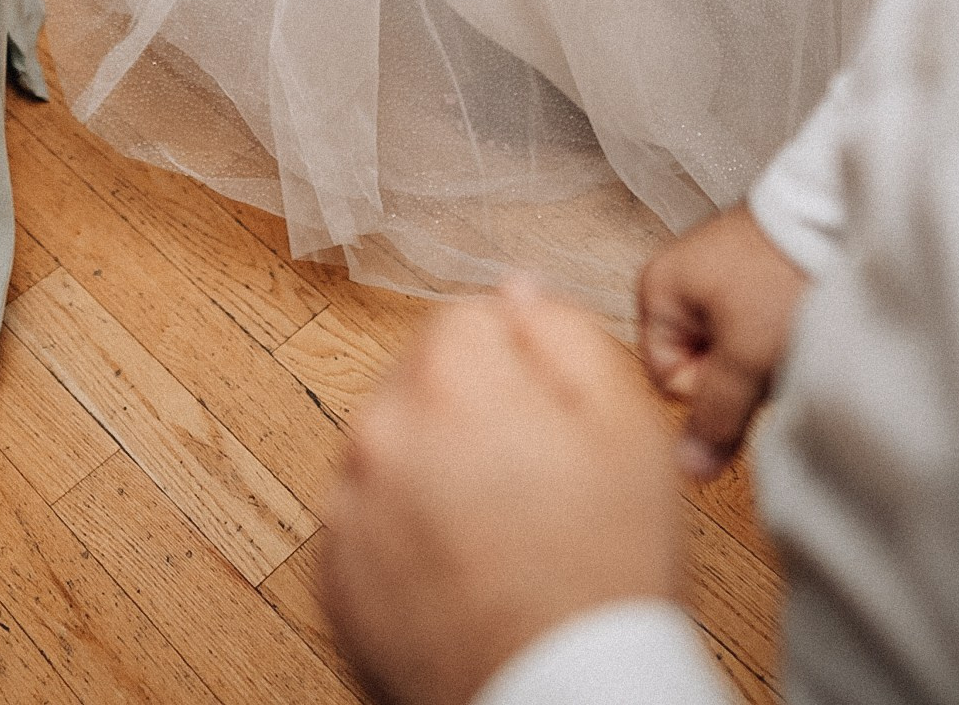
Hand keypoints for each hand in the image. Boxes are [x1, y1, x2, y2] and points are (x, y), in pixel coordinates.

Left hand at [320, 282, 684, 704]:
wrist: (567, 704)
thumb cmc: (605, 576)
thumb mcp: (626, 426)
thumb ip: (564, 331)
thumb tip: (516, 294)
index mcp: (447, 380)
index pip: (468, 320)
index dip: (518, 366)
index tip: (546, 419)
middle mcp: (378, 430)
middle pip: (421, 382)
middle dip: (468, 413)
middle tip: (531, 483)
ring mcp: (346, 505)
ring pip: (392, 451)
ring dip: (431, 472)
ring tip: (498, 536)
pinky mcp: (332, 573)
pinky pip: (368, 523)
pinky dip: (403, 537)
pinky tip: (460, 570)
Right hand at [636, 202, 809, 481]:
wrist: (831, 216)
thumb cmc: (778, 277)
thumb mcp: (745, 356)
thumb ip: (715, 416)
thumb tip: (686, 471)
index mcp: (656, 290)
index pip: (668, 381)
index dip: (709, 390)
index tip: (744, 367)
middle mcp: (675, 281)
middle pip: (698, 368)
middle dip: (736, 376)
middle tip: (767, 350)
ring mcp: (711, 276)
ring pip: (727, 353)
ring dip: (757, 359)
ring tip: (784, 332)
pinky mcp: (745, 274)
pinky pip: (747, 330)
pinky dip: (771, 336)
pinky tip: (791, 319)